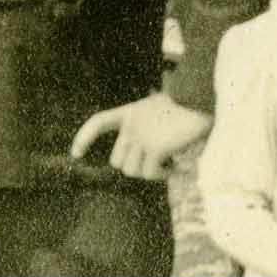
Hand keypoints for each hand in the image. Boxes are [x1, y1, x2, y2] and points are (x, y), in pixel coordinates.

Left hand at [70, 91, 209, 178]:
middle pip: (117, 161)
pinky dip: (164, 175)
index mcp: (130, 112)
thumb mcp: (158, 113)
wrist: (200, 102)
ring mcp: (142, 137)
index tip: (76, 154)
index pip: (98, 122)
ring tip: (169, 165)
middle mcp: (132, 125)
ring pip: (133, 171)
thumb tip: (144, 162)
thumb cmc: (185, 108)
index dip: (85, 138)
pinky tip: (178, 168)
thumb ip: (146, 130)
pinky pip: (150, 173)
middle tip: (157, 165)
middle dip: (135, 167)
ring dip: (151, 173)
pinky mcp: (156, 148)